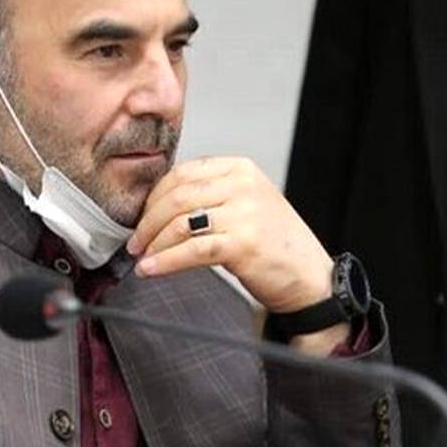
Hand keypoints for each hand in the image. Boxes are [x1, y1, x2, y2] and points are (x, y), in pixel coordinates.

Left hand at [126, 156, 334, 314]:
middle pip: (176, 197)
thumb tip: (158, 207)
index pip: (182, 174)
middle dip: (147, 222)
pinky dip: (165, 262)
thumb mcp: (246, 204)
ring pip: (180, 223)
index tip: (140, 217)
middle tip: (135, 242)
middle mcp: (243, 185)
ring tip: (142, 258)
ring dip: (153, 243)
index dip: (153, 197)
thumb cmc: (275, 245)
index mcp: (240, 169)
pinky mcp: (243, 243)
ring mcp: (245, 213)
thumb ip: (210, 196)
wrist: (310, 278)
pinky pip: (191, 250)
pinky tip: (151, 270)